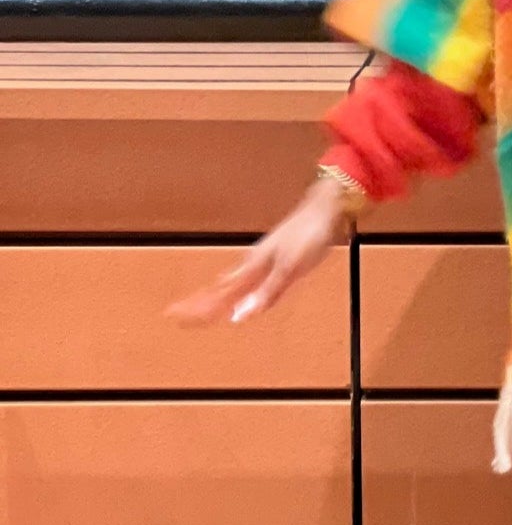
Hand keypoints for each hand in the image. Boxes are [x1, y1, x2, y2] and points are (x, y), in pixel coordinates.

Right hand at [166, 177, 349, 325]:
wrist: (324, 209)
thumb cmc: (309, 236)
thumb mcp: (290, 268)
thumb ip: (267, 292)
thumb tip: (240, 315)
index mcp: (253, 268)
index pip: (219, 294)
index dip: (199, 307)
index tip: (174, 315)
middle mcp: (253, 264)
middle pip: (220, 288)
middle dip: (200, 302)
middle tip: (178, 313)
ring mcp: (264, 258)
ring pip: (232, 281)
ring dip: (216, 295)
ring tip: (204, 304)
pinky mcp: (276, 256)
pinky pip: (249, 276)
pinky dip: (237, 286)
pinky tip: (242, 287)